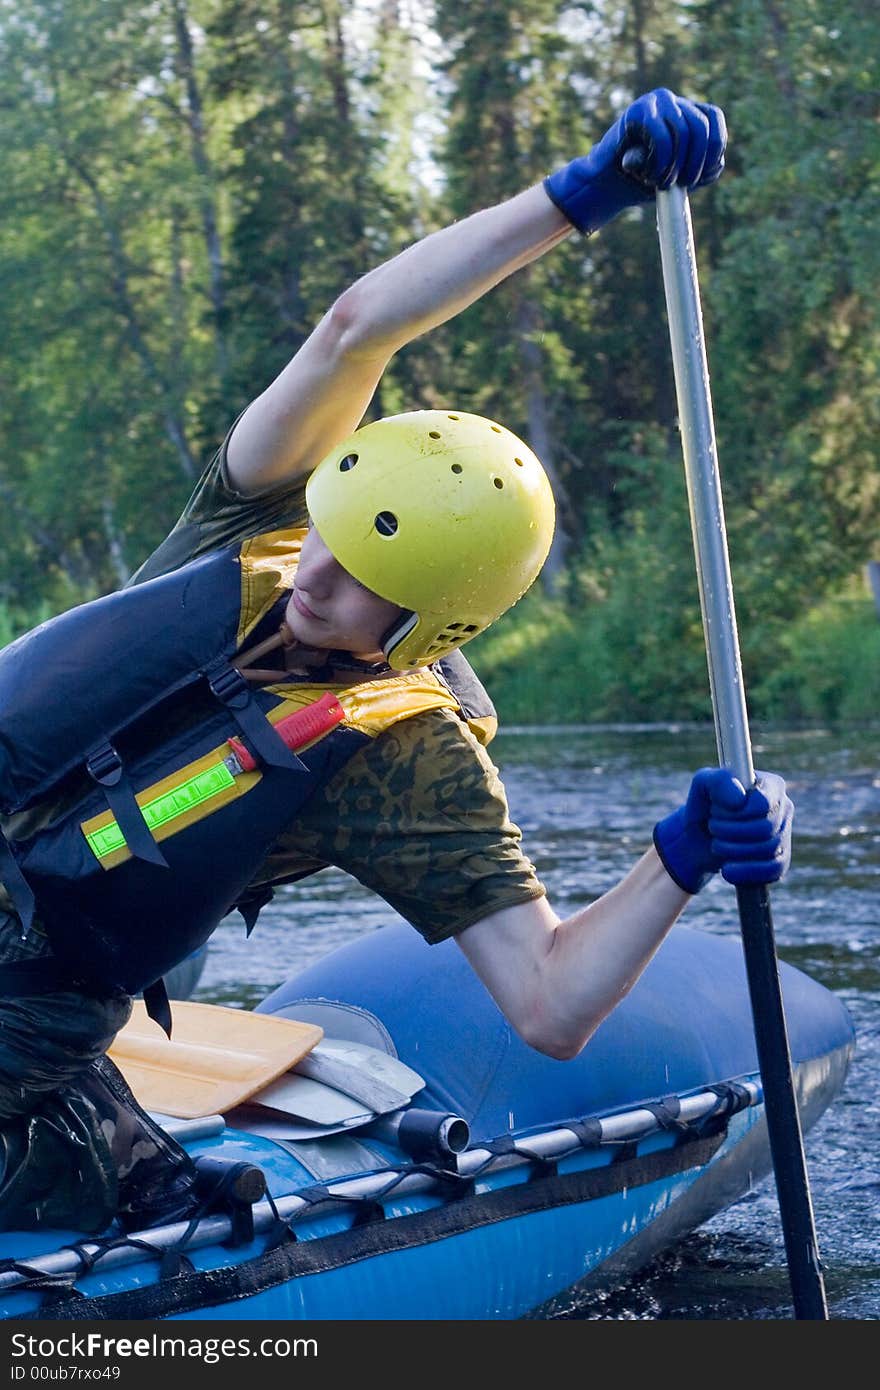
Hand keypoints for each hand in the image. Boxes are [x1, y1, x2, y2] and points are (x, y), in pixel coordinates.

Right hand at [543, 88, 726, 234]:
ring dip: (676, 165)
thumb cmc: (644, 180)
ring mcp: (655, 103)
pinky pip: (662, 137)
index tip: (701, 175)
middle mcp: (673, 102)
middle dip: (697, 161)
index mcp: (686, 112)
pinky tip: (649, 175)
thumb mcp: (681, 176)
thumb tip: (715, 162)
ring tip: (662, 183)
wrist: (608, 185)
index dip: (714, 146)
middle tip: (684, 184)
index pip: (713, 118)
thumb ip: (702, 169)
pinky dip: (661, 162)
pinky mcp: (637, 111)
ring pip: (684, 132)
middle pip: (701, 126)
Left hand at [653, 767, 792, 894]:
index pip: (762, 803)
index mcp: (771, 785)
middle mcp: (784, 808)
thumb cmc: (704, 806)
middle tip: (713, 828)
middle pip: (766, 828)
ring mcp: (785, 835)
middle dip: (730, 832)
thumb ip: (718, 781)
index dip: (735, 812)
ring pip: (768, 850)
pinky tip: (727, 870)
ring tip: (716, 845)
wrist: (699, 839)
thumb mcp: (702, 785)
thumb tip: (739, 798)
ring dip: (733, 851)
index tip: (715, 811)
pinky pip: (773, 871)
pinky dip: (746, 872)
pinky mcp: (781, 860)